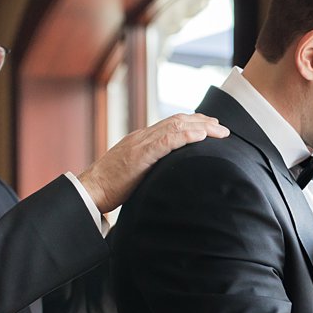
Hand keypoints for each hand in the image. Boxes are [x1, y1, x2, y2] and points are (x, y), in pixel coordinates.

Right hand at [79, 114, 227, 212]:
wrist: (90, 191)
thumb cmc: (110, 187)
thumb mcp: (135, 173)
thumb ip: (151, 167)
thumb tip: (169, 174)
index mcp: (141, 140)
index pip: (171, 124)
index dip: (193, 123)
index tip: (210, 126)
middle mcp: (142, 137)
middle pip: (177, 121)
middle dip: (203, 122)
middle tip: (223, 128)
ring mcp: (140, 144)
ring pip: (176, 127)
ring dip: (201, 128)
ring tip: (220, 131)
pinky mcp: (139, 156)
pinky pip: (165, 142)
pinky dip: (185, 137)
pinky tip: (201, 137)